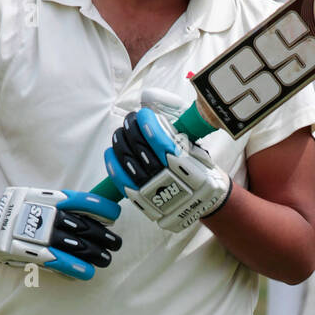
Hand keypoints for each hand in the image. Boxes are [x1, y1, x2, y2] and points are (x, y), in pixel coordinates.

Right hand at [0, 187, 121, 279]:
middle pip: (85, 227)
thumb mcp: (36, 196)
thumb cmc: (19, 213)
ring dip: (96, 254)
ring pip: (77, 246)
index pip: (84, 202)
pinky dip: (77, 268)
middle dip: (104, 236)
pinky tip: (88, 272)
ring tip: (107, 259)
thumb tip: (87, 207)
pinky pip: (61, 262)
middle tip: (116, 243)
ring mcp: (41, 236)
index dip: (103, 209)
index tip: (114, 216)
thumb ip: (59, 202)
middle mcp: (48, 216)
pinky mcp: (34, 254)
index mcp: (51, 199)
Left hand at [104, 108, 230, 232]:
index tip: (144, 114)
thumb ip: (177, 133)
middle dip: (131, 128)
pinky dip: (113, 165)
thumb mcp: (196, 149)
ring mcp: (152, 190)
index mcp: (182, 162)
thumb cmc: (199, 172)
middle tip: (130, 119)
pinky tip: (111, 152)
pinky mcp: (142, 200)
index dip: (147, 123)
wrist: (203, 203)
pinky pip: (122, 181)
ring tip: (120, 133)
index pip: (158, 138)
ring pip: (128, 162)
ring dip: (120, 143)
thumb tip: (158, 110)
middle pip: (139, 148)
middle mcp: (165, 177)